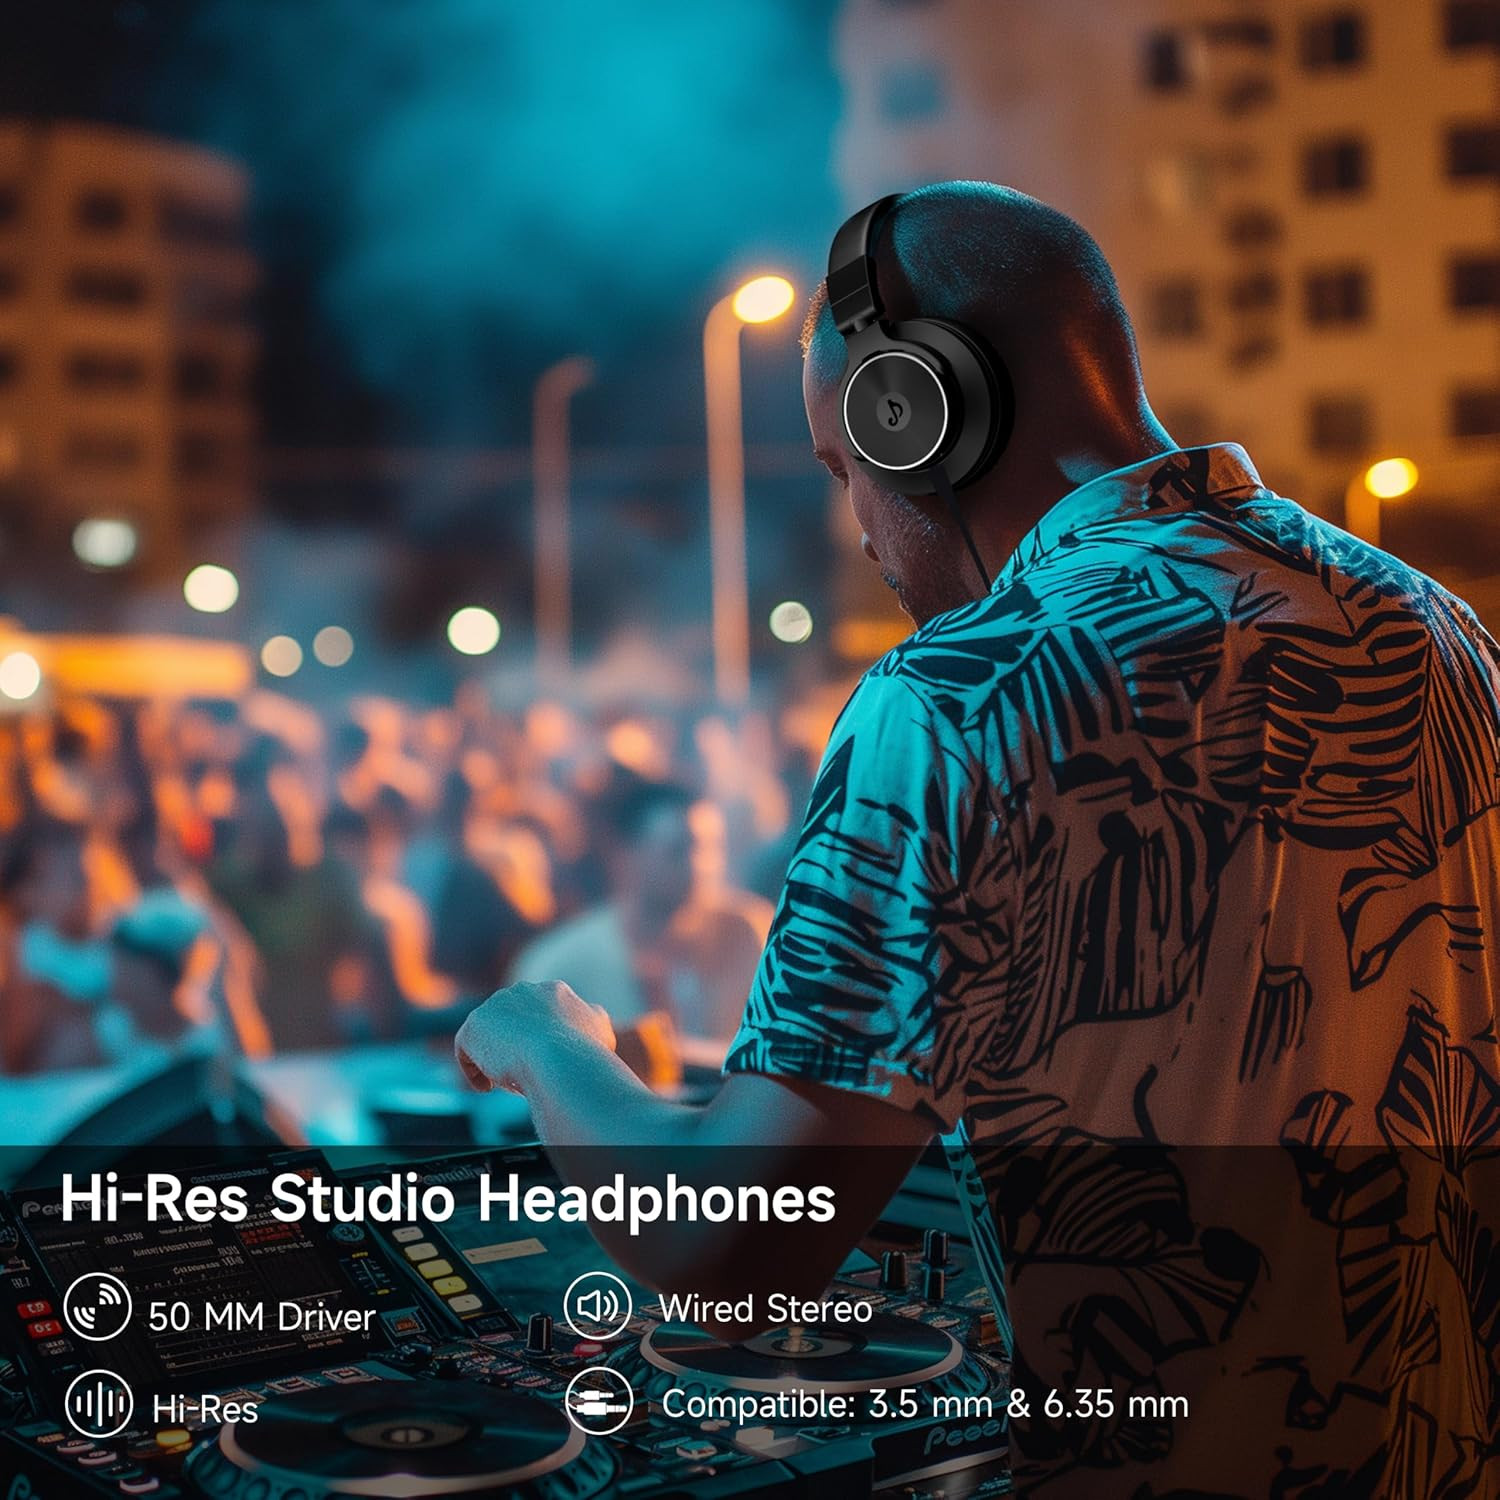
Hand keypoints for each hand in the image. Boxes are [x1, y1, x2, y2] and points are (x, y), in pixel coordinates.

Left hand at [454, 980, 616, 1093]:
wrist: (558, 1057)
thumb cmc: (583, 1050)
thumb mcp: (601, 1029)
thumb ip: (593, 1018)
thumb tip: (592, 1014)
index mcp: (554, 991)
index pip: (540, 1014)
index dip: (539, 1040)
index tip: (540, 1062)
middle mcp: (523, 991)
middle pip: (512, 1021)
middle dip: (514, 1045)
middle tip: (521, 1072)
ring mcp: (495, 1006)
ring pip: (489, 1034)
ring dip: (494, 1056)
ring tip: (503, 1080)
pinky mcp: (473, 1025)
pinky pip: (467, 1049)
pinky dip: (474, 1070)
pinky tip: (487, 1086)